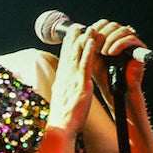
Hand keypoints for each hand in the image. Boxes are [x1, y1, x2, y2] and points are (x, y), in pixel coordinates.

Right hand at [48, 21, 105, 136]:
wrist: (62, 127)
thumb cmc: (63, 117)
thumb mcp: (61, 99)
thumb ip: (62, 89)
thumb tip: (60, 85)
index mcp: (61, 80)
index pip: (63, 59)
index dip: (66, 46)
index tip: (69, 36)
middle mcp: (65, 77)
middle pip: (68, 53)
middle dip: (72, 39)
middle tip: (76, 26)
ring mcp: (72, 79)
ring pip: (77, 55)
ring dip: (83, 40)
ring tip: (88, 28)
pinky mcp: (81, 84)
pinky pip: (86, 64)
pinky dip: (88, 51)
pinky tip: (92, 41)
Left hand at [84, 17, 150, 92]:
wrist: (114, 90)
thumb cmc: (102, 75)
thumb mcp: (90, 57)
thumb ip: (87, 44)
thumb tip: (84, 29)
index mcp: (109, 37)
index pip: (103, 23)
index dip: (96, 29)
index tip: (88, 40)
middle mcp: (121, 37)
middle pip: (112, 25)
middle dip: (102, 35)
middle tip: (95, 48)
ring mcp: (131, 42)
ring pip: (121, 30)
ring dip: (110, 40)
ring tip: (104, 53)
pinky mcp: (140, 48)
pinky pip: (130, 38)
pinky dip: (119, 44)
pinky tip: (111, 53)